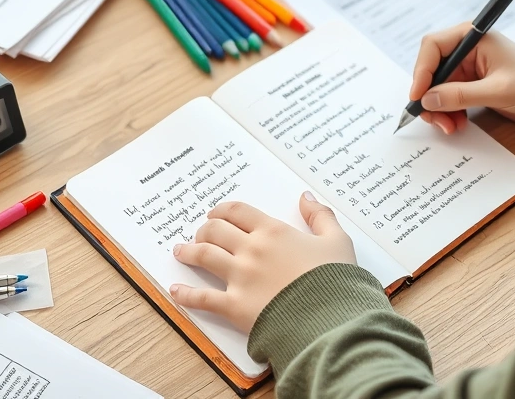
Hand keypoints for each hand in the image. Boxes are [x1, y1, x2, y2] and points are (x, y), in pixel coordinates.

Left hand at [170, 192, 355, 332]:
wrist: (329, 318)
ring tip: (180, 251)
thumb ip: (321, 216)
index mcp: (274, 232)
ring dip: (188, 251)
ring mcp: (240, 278)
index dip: (223, 210)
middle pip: (215, 230)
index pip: (238, 212)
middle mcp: (252, 250)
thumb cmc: (335, 280)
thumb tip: (305, 197)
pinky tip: (176, 290)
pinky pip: (202, 298)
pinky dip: (185, 294)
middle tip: (201, 233)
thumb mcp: (337, 241)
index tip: (216, 214)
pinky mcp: (234, 306)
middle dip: (205, 229)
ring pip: (204, 256)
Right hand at [410, 23, 514, 132]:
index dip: (421, 71)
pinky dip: (449, 113)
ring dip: (438, 108)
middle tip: (434, 119)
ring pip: (438, 87)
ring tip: (450, 127)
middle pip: (432, 69)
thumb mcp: (498, 91)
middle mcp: (468, 50)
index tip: (418, 97)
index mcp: (474, 38)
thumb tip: (428, 100)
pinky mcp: (473, 86)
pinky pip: (450, 98)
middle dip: (429, 96)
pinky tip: (458, 124)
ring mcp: (470, 69)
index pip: (433, 46)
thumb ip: (461, 95)